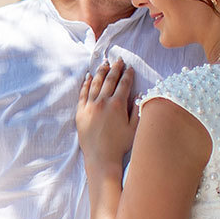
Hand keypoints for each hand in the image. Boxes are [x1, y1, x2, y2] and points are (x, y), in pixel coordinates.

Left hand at [74, 59, 137, 174]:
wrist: (100, 157)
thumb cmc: (120, 145)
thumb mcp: (134, 128)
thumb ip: (138, 111)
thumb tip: (139, 96)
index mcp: (117, 105)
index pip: (124, 84)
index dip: (128, 75)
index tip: (130, 68)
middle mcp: (102, 102)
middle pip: (109, 80)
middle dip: (115, 68)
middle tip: (118, 60)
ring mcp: (90, 106)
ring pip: (95, 84)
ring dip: (100, 72)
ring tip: (104, 63)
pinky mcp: (80, 112)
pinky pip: (83, 93)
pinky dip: (86, 84)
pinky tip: (88, 77)